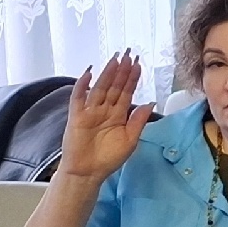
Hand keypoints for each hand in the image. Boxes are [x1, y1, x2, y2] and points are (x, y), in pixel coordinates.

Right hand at [58, 53, 149, 181]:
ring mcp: (90, 111)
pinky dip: (82, 85)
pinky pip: (79, 98)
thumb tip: (150, 102)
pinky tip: (89, 73)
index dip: (132, 78)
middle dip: (122, 71)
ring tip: (115, 59)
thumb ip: (139, 120)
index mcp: (118, 114)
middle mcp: (104, 110)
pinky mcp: (77, 116)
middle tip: (129, 54)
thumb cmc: (109, 158)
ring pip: (100, 88)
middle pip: (114, 86)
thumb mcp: (131, 139)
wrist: (88, 172)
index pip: (127, 92)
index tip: (139, 64)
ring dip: (107, 74)